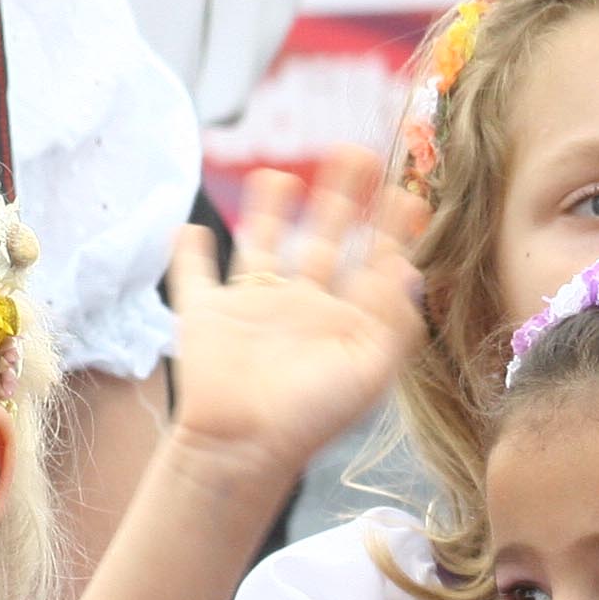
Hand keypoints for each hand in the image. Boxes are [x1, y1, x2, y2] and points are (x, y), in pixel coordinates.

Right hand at [165, 148, 427, 495]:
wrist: (243, 446)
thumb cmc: (310, 416)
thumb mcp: (368, 372)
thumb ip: (392, 323)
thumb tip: (410, 272)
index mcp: (342, 321)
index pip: (371, 263)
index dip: (390, 229)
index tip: (408, 192)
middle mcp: (300, 308)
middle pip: (322, 239)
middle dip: (340, 198)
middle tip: (358, 153)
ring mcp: (252, 309)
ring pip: (261, 245)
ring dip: (268, 209)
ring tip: (278, 172)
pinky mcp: (205, 315)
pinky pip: (193, 276)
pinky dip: (188, 253)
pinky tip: (190, 226)